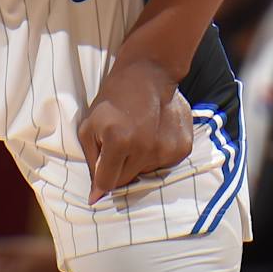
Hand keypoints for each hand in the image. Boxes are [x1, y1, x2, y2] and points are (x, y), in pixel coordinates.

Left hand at [77, 56, 191, 202]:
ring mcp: (167, 149)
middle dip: (119, 169)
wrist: (149, 73)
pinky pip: (164, 166)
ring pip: (146, 173)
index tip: (99, 181)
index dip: (101, 182)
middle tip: (119, 146)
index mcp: (118, 141)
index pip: (108, 182)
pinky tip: (153, 136)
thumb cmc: (112, 100)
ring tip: (138, 136)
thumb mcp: (89, 126)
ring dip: (139, 162)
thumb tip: (95, 197)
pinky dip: (156, 156)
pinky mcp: (183, 147)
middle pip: (127, 181)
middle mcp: (145, 148)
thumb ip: (91, 161)